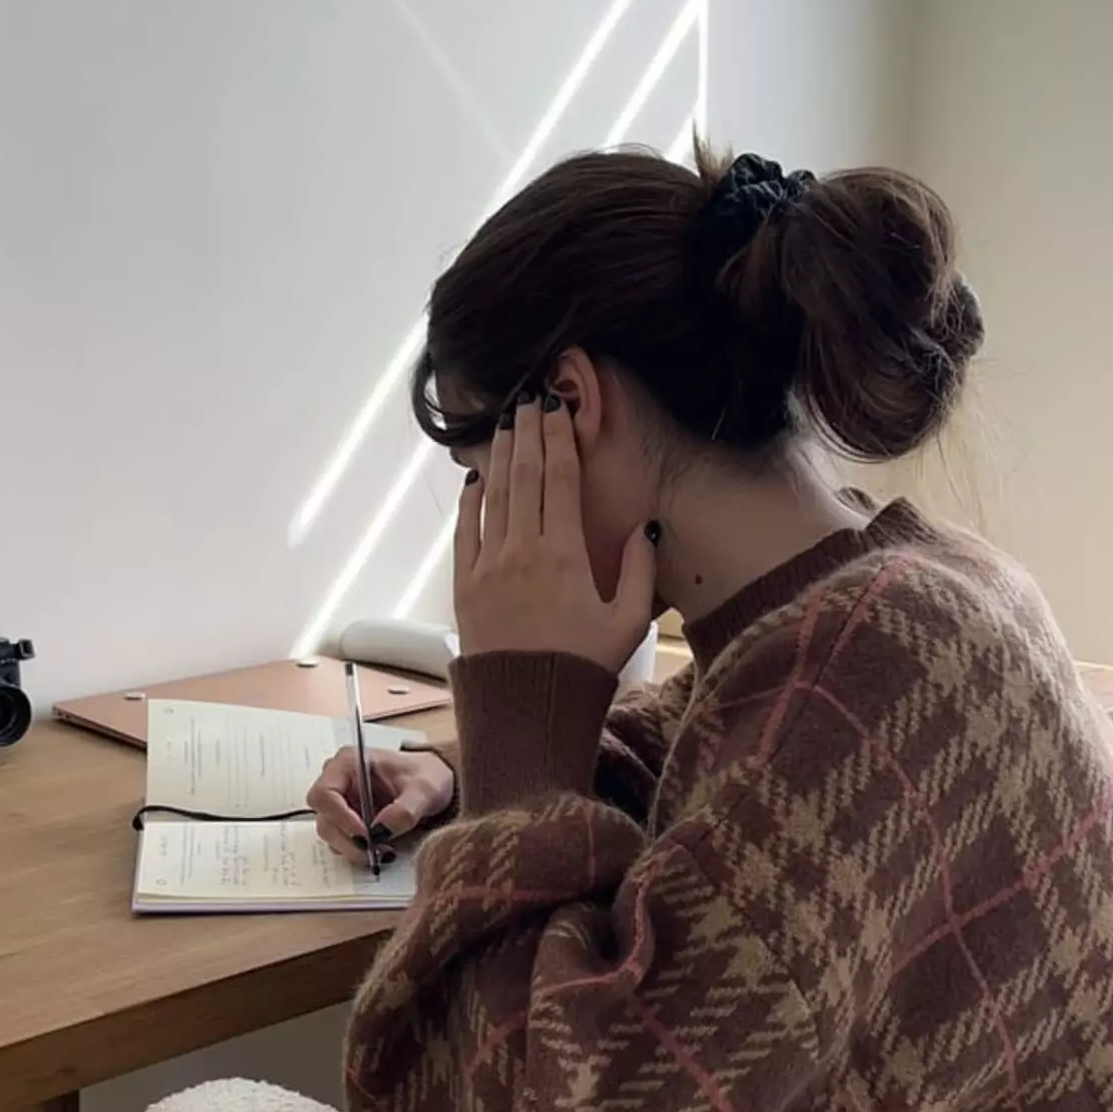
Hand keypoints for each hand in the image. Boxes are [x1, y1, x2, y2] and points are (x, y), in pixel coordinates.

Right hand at [307, 746, 454, 863]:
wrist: (434, 783)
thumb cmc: (426, 776)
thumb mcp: (424, 790)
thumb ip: (405, 810)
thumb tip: (381, 831)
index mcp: (348, 763)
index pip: (324, 794)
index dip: (340, 818)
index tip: (366, 834)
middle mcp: (339, 781)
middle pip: (324, 818)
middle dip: (347, 839)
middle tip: (374, 851)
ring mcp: (341, 802)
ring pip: (330, 833)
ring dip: (353, 847)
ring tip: (382, 850)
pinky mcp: (347, 821)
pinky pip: (342, 841)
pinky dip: (358, 850)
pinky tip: (379, 848)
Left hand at [453, 394, 655, 670]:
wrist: (526, 710)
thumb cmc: (582, 670)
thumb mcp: (627, 623)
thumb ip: (639, 570)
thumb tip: (647, 527)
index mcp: (565, 555)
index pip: (561, 480)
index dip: (559, 439)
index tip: (557, 408)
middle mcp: (522, 552)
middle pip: (525, 477)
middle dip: (528, 434)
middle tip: (528, 400)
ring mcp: (488, 568)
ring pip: (493, 498)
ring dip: (500, 458)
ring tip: (504, 426)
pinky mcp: (465, 588)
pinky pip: (465, 532)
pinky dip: (470, 502)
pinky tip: (475, 480)